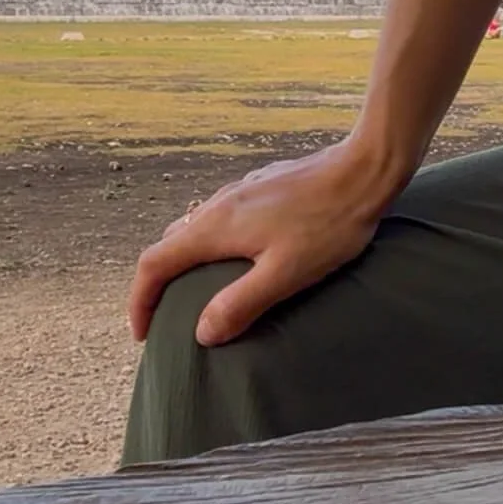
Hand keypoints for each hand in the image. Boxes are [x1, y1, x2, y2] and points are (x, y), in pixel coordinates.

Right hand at [127, 135, 399, 347]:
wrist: (363, 170)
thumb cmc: (328, 225)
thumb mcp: (285, 273)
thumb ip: (240, 303)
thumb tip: (201, 333)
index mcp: (215, 227)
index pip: (154, 263)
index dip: (139, 301)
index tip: (142, 333)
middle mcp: (218, 205)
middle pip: (168, 244)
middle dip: (157, 283)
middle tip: (164, 318)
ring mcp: (239, 192)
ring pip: (192, 228)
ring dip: (183, 262)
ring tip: (195, 292)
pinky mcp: (260, 187)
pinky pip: (218, 218)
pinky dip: (208, 245)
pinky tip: (236, 258)